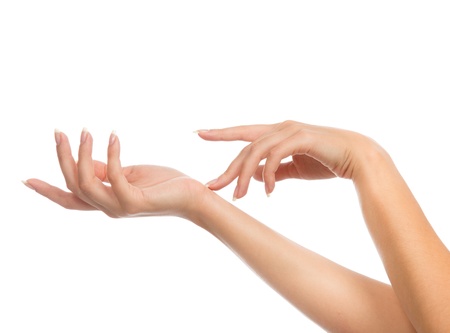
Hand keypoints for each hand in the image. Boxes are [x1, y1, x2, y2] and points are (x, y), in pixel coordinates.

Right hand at [25, 129, 205, 218]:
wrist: (193, 196)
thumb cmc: (164, 184)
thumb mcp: (129, 174)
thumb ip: (107, 171)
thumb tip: (86, 160)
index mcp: (107, 201)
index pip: (71, 198)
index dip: (48, 191)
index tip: (26, 179)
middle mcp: (109, 208)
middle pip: (73, 185)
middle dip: (63, 158)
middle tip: (59, 132)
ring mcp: (120, 208)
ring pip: (86, 183)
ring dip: (82, 154)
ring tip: (86, 130)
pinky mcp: (134, 202)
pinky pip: (113, 176)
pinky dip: (111, 155)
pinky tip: (114, 137)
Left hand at [197, 120, 381, 198]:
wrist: (359, 159)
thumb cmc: (327, 161)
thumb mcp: (294, 168)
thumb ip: (275, 170)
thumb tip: (255, 177)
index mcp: (278, 133)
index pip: (243, 133)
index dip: (221, 133)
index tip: (199, 133)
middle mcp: (281, 128)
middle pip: (245, 148)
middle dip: (228, 169)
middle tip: (212, 187)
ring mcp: (290, 131)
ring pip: (256, 151)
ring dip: (244, 176)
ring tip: (239, 197)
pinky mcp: (302, 138)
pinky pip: (276, 156)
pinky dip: (269, 174)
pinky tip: (269, 191)